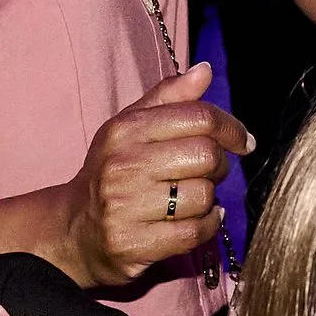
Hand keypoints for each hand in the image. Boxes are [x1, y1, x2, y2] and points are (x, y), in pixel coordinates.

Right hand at [56, 62, 249, 287]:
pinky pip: (194, 232)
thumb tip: (205, 70)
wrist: (73, 230)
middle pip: (206, 156)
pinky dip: (207, 225)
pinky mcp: (133, 244)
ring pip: (203, 196)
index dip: (231, 128)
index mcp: (125, 130)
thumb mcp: (131, 127)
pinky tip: (199, 219)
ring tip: (194, 197)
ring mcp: (125, 207)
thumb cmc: (113, 171)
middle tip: (211, 172)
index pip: (198, 117)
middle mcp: (123, 165)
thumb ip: (170, 97)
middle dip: (220, 165)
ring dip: (210, 198)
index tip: (242, 141)